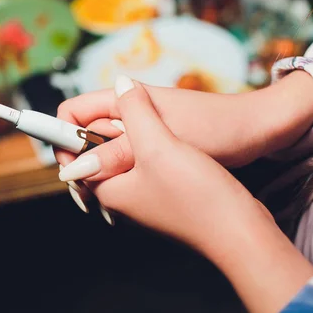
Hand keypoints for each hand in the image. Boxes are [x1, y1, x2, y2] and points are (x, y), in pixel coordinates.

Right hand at [55, 71, 312, 179]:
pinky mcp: (157, 145)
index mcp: (126, 99)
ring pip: (106, 151)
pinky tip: (133, 194)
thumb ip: (116, 150)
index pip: (73, 112)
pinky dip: (123, 175)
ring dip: (104, 172)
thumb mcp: (163, 144)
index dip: (62, 136)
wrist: (260, 130)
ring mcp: (144, 130)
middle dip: (84, 161)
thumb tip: (76, 164)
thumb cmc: (216, 129)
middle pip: (86, 135)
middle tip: (93, 194)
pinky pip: (128, 160)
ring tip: (115, 198)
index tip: (69, 167)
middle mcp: (130, 112)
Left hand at [59, 76, 312, 312]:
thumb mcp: (159, 144)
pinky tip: (170, 137)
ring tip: (153, 122)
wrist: (241, 227)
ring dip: (132, 136)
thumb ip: (132, 113)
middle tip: (131, 114)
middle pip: (98, 157)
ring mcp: (144, 199)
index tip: (98, 111)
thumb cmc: (198, 194)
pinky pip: (147, 165)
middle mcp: (120, 198)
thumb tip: (117, 86)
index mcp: (108, 191)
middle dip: (107, 131)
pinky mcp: (166, 195)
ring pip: (125, 157)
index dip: (75, 134)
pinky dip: (152, 147)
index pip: (72, 159)